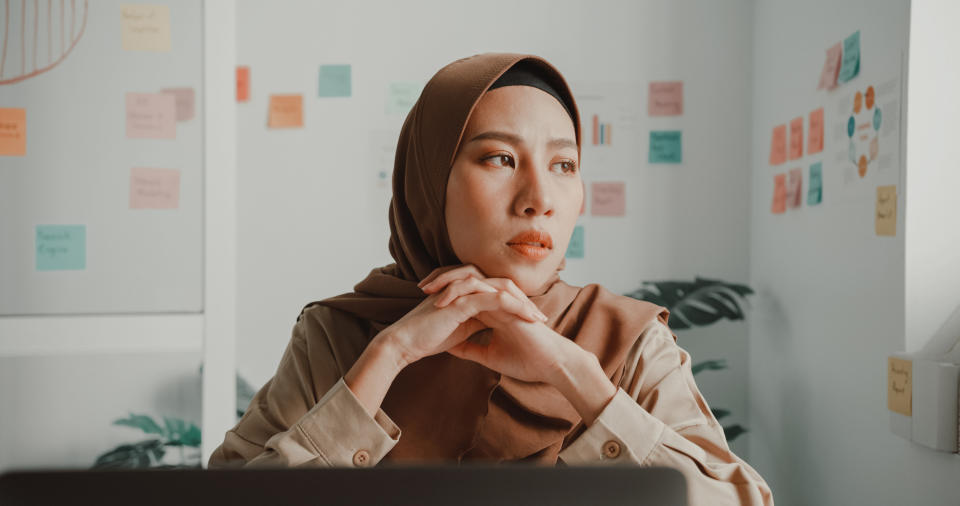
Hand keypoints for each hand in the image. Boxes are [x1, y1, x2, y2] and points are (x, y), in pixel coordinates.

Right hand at [375, 265, 547, 367]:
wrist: (405, 344)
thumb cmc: (428, 339)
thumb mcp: (459, 332)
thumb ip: (475, 325)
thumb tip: (494, 329)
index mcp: (466, 294)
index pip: (498, 296)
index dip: (517, 309)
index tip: (533, 325)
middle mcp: (466, 288)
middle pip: (504, 288)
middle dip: (525, 303)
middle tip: (542, 319)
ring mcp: (464, 291)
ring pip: (502, 290)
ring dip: (523, 304)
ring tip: (539, 319)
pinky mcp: (462, 299)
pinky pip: (494, 298)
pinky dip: (513, 306)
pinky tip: (526, 316)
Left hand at [420, 265, 584, 385]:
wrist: (550, 366)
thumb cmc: (526, 361)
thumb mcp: (488, 355)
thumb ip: (470, 348)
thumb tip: (449, 347)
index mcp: (491, 308)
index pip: (463, 291)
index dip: (442, 291)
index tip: (421, 300)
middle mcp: (496, 299)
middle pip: (465, 279)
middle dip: (441, 280)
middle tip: (420, 286)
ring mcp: (503, 298)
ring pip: (472, 278)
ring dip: (448, 282)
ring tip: (427, 290)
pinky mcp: (510, 303)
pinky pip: (483, 290)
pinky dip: (463, 293)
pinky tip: (446, 302)